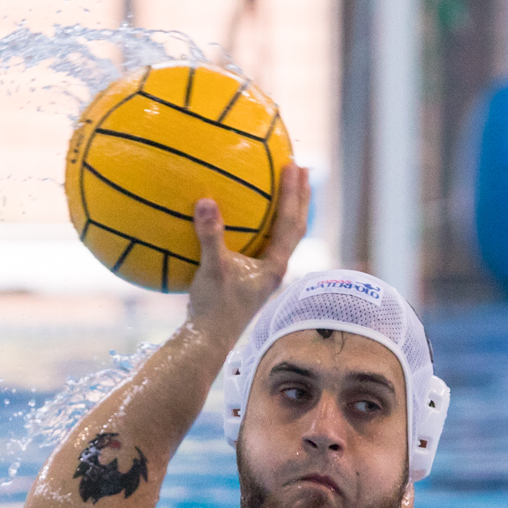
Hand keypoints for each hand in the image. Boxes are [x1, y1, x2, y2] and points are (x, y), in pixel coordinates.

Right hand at [187, 163, 308, 348]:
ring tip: (282, 187)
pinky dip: (258, 226)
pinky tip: (241, 219)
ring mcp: (262, 275)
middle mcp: (274, 269)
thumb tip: (206, 201)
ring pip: (280, 236)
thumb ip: (211, 236)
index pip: (290, 223)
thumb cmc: (214, 310)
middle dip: (299, 198)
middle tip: (301, 168)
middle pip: (294, 226)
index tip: (294, 166)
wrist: (207, 341)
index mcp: (274, 266)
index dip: (294, 194)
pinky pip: (258, 244)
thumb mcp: (212, 270)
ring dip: (284, 210)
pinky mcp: (248, 279)